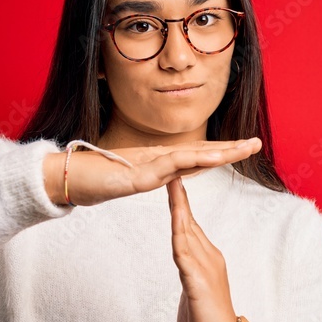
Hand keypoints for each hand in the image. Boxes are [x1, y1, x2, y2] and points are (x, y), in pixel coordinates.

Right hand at [44, 138, 261, 206]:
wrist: (64, 179)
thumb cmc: (93, 178)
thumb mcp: (128, 179)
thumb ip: (146, 175)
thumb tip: (162, 174)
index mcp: (158, 164)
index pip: (196, 158)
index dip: (221, 151)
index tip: (245, 147)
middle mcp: (156, 161)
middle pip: (199, 154)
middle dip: (229, 149)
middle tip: (257, 142)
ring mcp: (146, 167)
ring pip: (187, 157)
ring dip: (215, 153)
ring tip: (240, 150)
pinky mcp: (134, 175)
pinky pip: (164, 168)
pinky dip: (185, 162)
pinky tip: (204, 159)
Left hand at [167, 176, 246, 321]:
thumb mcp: (193, 290)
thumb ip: (188, 273)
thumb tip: (183, 261)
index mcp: (206, 259)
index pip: (189, 223)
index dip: (179, 200)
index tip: (169, 178)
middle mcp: (209, 259)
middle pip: (188, 221)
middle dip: (178, 194)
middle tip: (170, 165)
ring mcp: (205, 272)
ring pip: (188, 234)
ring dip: (179, 209)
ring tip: (171, 185)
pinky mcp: (200, 287)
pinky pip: (186, 260)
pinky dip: (179, 241)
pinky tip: (174, 228)